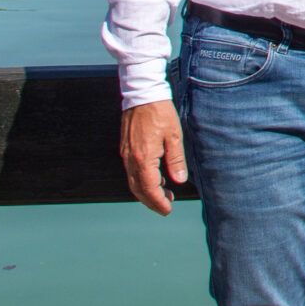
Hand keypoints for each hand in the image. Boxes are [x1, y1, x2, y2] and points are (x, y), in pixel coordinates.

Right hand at [121, 101, 186, 215]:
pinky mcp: (126, 149)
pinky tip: (156, 177)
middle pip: (138, 189)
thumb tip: (179, 180)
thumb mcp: (174, 135)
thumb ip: (176, 159)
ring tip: (165, 193)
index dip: (158, 202)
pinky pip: (132, 171)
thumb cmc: (160, 113)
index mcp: (143, 158)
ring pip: (133, 181)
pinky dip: (142, 180)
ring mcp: (126, 154)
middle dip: (151, 201)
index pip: (149, 188)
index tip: (168, 210)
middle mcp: (130, 159)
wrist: (142, 95)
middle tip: (166, 207)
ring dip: (147, 191)